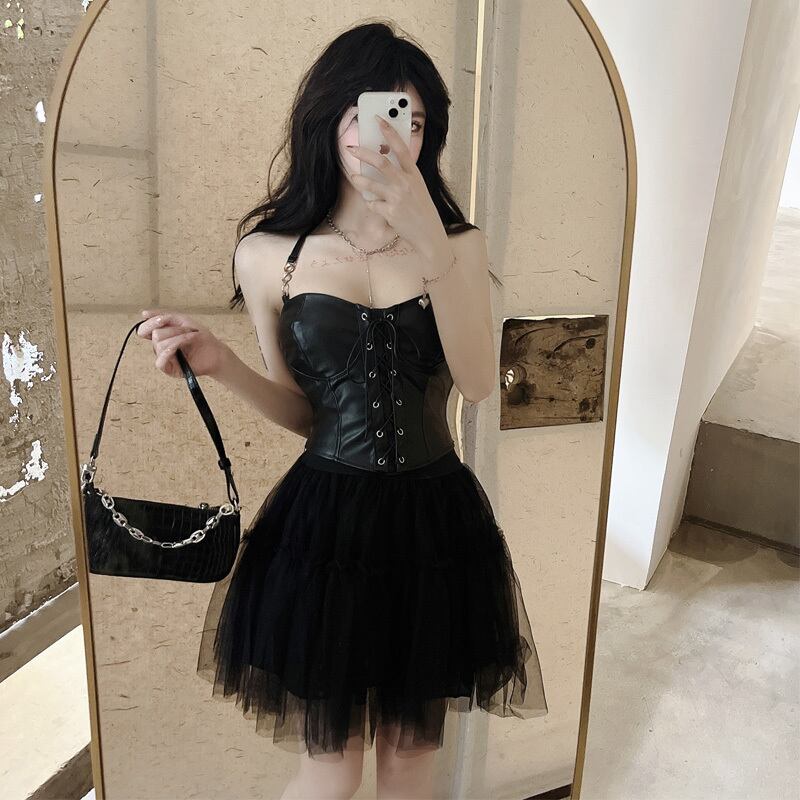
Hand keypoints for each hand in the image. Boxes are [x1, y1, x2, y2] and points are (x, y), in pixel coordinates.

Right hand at [137, 309, 230, 379]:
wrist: (215, 351)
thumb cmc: (200, 337)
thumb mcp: (183, 321)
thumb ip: (164, 316)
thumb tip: (143, 314)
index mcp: (161, 335)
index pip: (144, 329)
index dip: (151, 323)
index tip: (163, 319)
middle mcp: (160, 346)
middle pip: (155, 334)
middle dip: (173, 330)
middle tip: (188, 330)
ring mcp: (164, 358)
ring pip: (160, 345)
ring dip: (178, 338)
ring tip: (191, 337)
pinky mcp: (169, 369)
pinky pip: (160, 361)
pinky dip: (170, 351)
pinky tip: (178, 349)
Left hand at [347, 114, 447, 264]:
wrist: (429, 234)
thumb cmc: (422, 210)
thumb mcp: (418, 188)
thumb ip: (404, 176)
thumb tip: (383, 164)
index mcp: (414, 175)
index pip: (401, 148)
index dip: (389, 132)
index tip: (379, 120)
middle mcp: (405, 183)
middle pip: (380, 162)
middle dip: (363, 153)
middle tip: (352, 149)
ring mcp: (397, 198)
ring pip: (370, 184)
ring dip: (358, 180)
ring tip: (354, 177)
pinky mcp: (389, 212)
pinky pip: (372, 204)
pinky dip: (371, 204)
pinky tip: (377, 207)